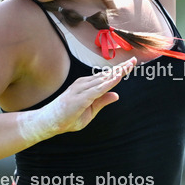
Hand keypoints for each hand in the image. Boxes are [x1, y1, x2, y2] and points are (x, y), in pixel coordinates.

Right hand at [17, 58, 135, 143]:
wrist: (50, 123)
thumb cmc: (68, 117)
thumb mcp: (90, 111)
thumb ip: (102, 102)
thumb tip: (117, 94)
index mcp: (87, 86)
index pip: (106, 77)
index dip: (119, 70)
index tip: (131, 63)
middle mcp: (84, 84)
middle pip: (106, 75)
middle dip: (121, 68)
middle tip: (134, 60)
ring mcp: (81, 89)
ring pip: (103, 80)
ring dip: (116, 73)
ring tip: (129, 66)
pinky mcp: (80, 97)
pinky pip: (97, 90)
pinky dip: (108, 84)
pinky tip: (117, 78)